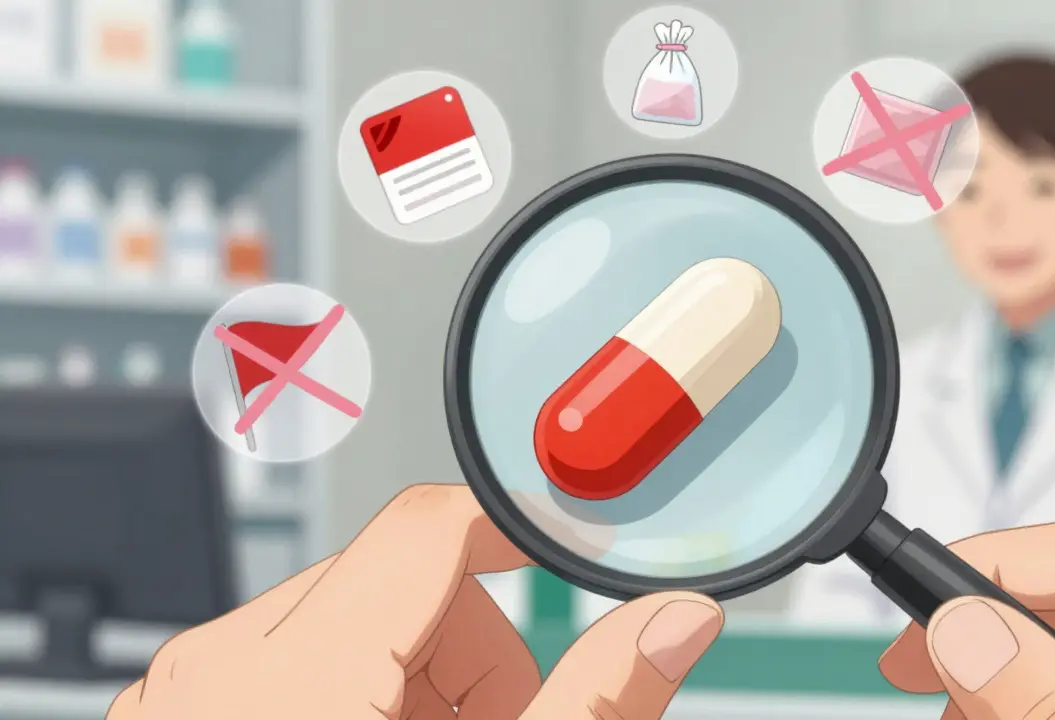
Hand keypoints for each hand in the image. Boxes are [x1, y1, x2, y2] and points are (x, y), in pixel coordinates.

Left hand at [105, 484, 723, 718]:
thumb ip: (597, 701)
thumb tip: (673, 623)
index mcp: (293, 676)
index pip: (429, 529)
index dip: (523, 533)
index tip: (578, 558)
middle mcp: (217, 669)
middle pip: (400, 579)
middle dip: (480, 654)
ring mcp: (187, 696)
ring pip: (353, 619)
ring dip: (425, 685)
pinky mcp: (187, 715)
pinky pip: (301, 661)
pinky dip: (365, 700)